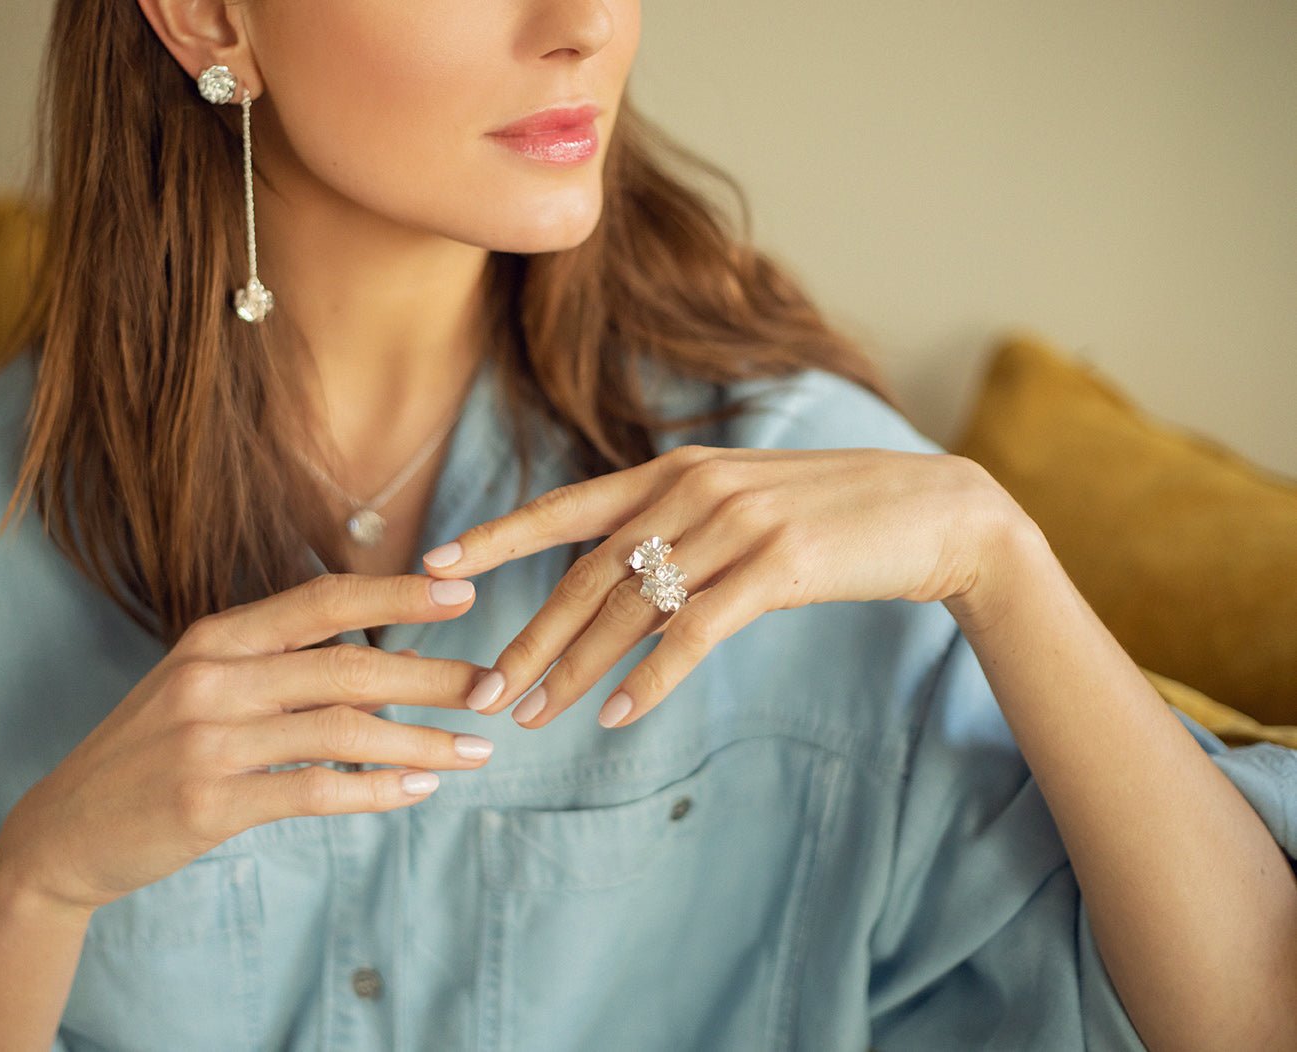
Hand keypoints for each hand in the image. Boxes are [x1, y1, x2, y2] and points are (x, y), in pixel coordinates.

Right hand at [0, 573, 493, 914]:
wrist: (63, 832)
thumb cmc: (151, 753)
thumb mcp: (204, 687)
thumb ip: (283, 667)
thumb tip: (391, 657)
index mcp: (216, 637)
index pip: (323, 600)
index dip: (398, 595)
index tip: (464, 595)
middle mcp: (213, 677)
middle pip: (348, 666)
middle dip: (434, 676)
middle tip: (494, 687)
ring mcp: (208, 740)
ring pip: (343, 731)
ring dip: (422, 742)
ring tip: (477, 751)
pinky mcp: (207, 802)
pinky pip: (315, 791)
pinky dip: (376, 791)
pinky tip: (419, 791)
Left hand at [421, 443, 1024, 729]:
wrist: (936, 510)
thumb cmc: (831, 513)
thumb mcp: (740, 501)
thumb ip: (675, 524)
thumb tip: (617, 575)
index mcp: (673, 470)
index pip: (564, 508)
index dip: (495, 537)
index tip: (433, 567)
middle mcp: (692, 489)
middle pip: (586, 574)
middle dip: (529, 637)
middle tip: (484, 690)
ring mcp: (733, 525)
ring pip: (629, 608)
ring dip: (574, 669)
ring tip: (532, 716)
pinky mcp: (776, 567)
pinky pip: (692, 633)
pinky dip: (648, 679)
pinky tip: (615, 716)